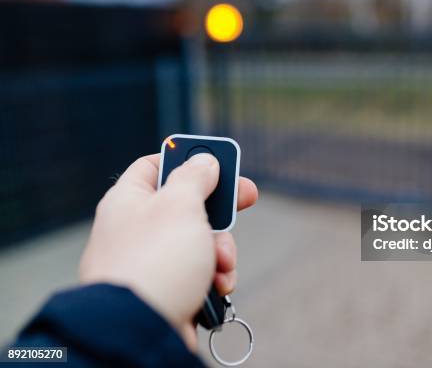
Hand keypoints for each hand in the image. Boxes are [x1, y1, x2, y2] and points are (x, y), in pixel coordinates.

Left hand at [79, 153, 256, 350]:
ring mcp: (152, 261)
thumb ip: (195, 177)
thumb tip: (204, 161)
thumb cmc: (155, 261)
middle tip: (246, 198)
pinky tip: (218, 286)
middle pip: (187, 203)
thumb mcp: (180, 205)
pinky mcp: (167, 289)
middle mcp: (137, 228)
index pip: (156, 164)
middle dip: (220, 209)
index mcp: (129, 199)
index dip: (188, 158)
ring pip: (200, 240)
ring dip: (222, 249)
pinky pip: (199, 272)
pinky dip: (215, 276)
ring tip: (221, 264)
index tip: (218, 161)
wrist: (140, 329)